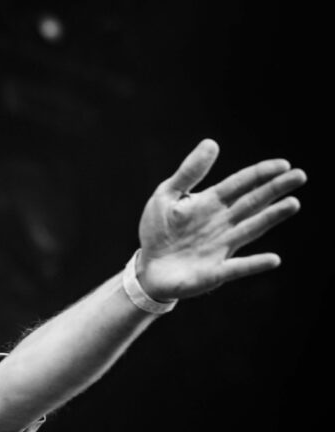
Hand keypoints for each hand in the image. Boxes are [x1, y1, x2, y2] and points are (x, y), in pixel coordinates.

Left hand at [136, 139, 306, 300]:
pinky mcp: (215, 272)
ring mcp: (221, 247)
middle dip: (275, 189)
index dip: (260, 174)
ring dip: (271, 218)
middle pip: (252, 203)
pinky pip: (238, 268)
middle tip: (299, 176)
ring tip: (292, 204)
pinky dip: (254, 263)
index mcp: (210, 203)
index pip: (240, 184)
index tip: (283, 164)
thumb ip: (189, 173)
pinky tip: (273, 259)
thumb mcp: (166, 196)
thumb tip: (212, 142)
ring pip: (251, 229)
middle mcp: (222, 223)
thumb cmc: (158, 230)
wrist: (148, 266)